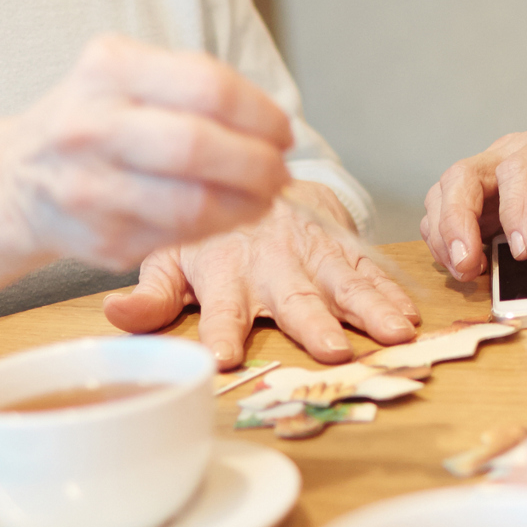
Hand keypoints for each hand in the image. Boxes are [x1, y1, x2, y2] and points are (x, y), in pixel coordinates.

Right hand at [0, 33, 293, 267]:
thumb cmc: (94, 118)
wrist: (16, 178)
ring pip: (192, 203)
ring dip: (248, 204)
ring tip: (266, 196)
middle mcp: (90, 126)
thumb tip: (273, 127)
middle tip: (281, 170)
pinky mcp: (100, 239)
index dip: (260, 113)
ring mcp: (90, 187)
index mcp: (107, 70)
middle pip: (199, 147)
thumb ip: (193, 87)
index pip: (207, 86)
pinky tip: (233, 214)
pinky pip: (179, 236)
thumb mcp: (127, 74)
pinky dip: (219, 227)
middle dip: (259, 163)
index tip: (282, 131)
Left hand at [105, 181, 420, 367]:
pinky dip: (393, 289)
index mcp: (225, 272)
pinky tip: (413, 313)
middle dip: (315, 324)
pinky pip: (371, 267)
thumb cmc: (206, 230)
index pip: (221, 308)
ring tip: (395, 335)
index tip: (223, 358)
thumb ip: (151, 295)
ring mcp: (312, 253)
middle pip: (295, 298)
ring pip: (345, 281)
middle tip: (333, 352)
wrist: (250, 168)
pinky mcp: (342, 243)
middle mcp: (272, 264)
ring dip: (370, 308)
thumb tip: (114, 316)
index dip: (221, 331)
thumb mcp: (167, 254)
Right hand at [419, 119, 526, 280]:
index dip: (516, 206)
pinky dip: (443, 240)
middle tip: (467, 264)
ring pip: (446, 190)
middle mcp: (512, 151)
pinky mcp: (476, 198)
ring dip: (444, 234)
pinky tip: (462, 266)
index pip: (521, 166)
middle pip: (465, 173)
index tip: (523, 251)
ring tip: (462, 271)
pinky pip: (443, 211)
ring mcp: (489, 174)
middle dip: (457, 221)